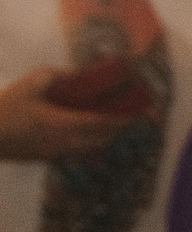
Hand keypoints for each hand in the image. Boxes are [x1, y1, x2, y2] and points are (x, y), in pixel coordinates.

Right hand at [0, 67, 135, 160]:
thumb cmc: (7, 108)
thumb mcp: (31, 84)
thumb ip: (56, 75)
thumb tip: (76, 72)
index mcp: (64, 123)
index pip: (103, 124)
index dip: (123, 119)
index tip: (138, 112)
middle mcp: (67, 142)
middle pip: (104, 139)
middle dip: (120, 128)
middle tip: (129, 115)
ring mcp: (60, 153)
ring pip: (94, 149)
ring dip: (108, 138)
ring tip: (114, 124)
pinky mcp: (52, 159)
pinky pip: (81, 155)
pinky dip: (93, 146)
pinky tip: (92, 135)